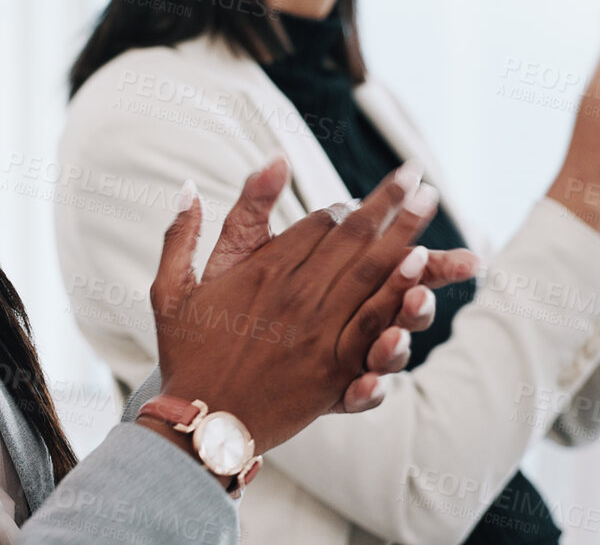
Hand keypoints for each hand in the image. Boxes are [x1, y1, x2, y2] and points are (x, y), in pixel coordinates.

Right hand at [146, 161, 439, 458]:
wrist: (201, 423)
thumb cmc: (185, 356)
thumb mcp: (171, 289)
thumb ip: (182, 235)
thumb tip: (188, 184)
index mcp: (261, 272)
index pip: (318, 224)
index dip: (346, 206)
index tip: (365, 195)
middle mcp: (295, 295)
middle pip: (352, 237)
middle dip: (389, 202)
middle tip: (418, 175)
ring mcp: (319, 332)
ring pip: (371, 272)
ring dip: (403, 234)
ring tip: (428, 205)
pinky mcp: (335, 370)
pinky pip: (373, 325)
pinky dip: (396, 295)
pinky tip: (418, 273)